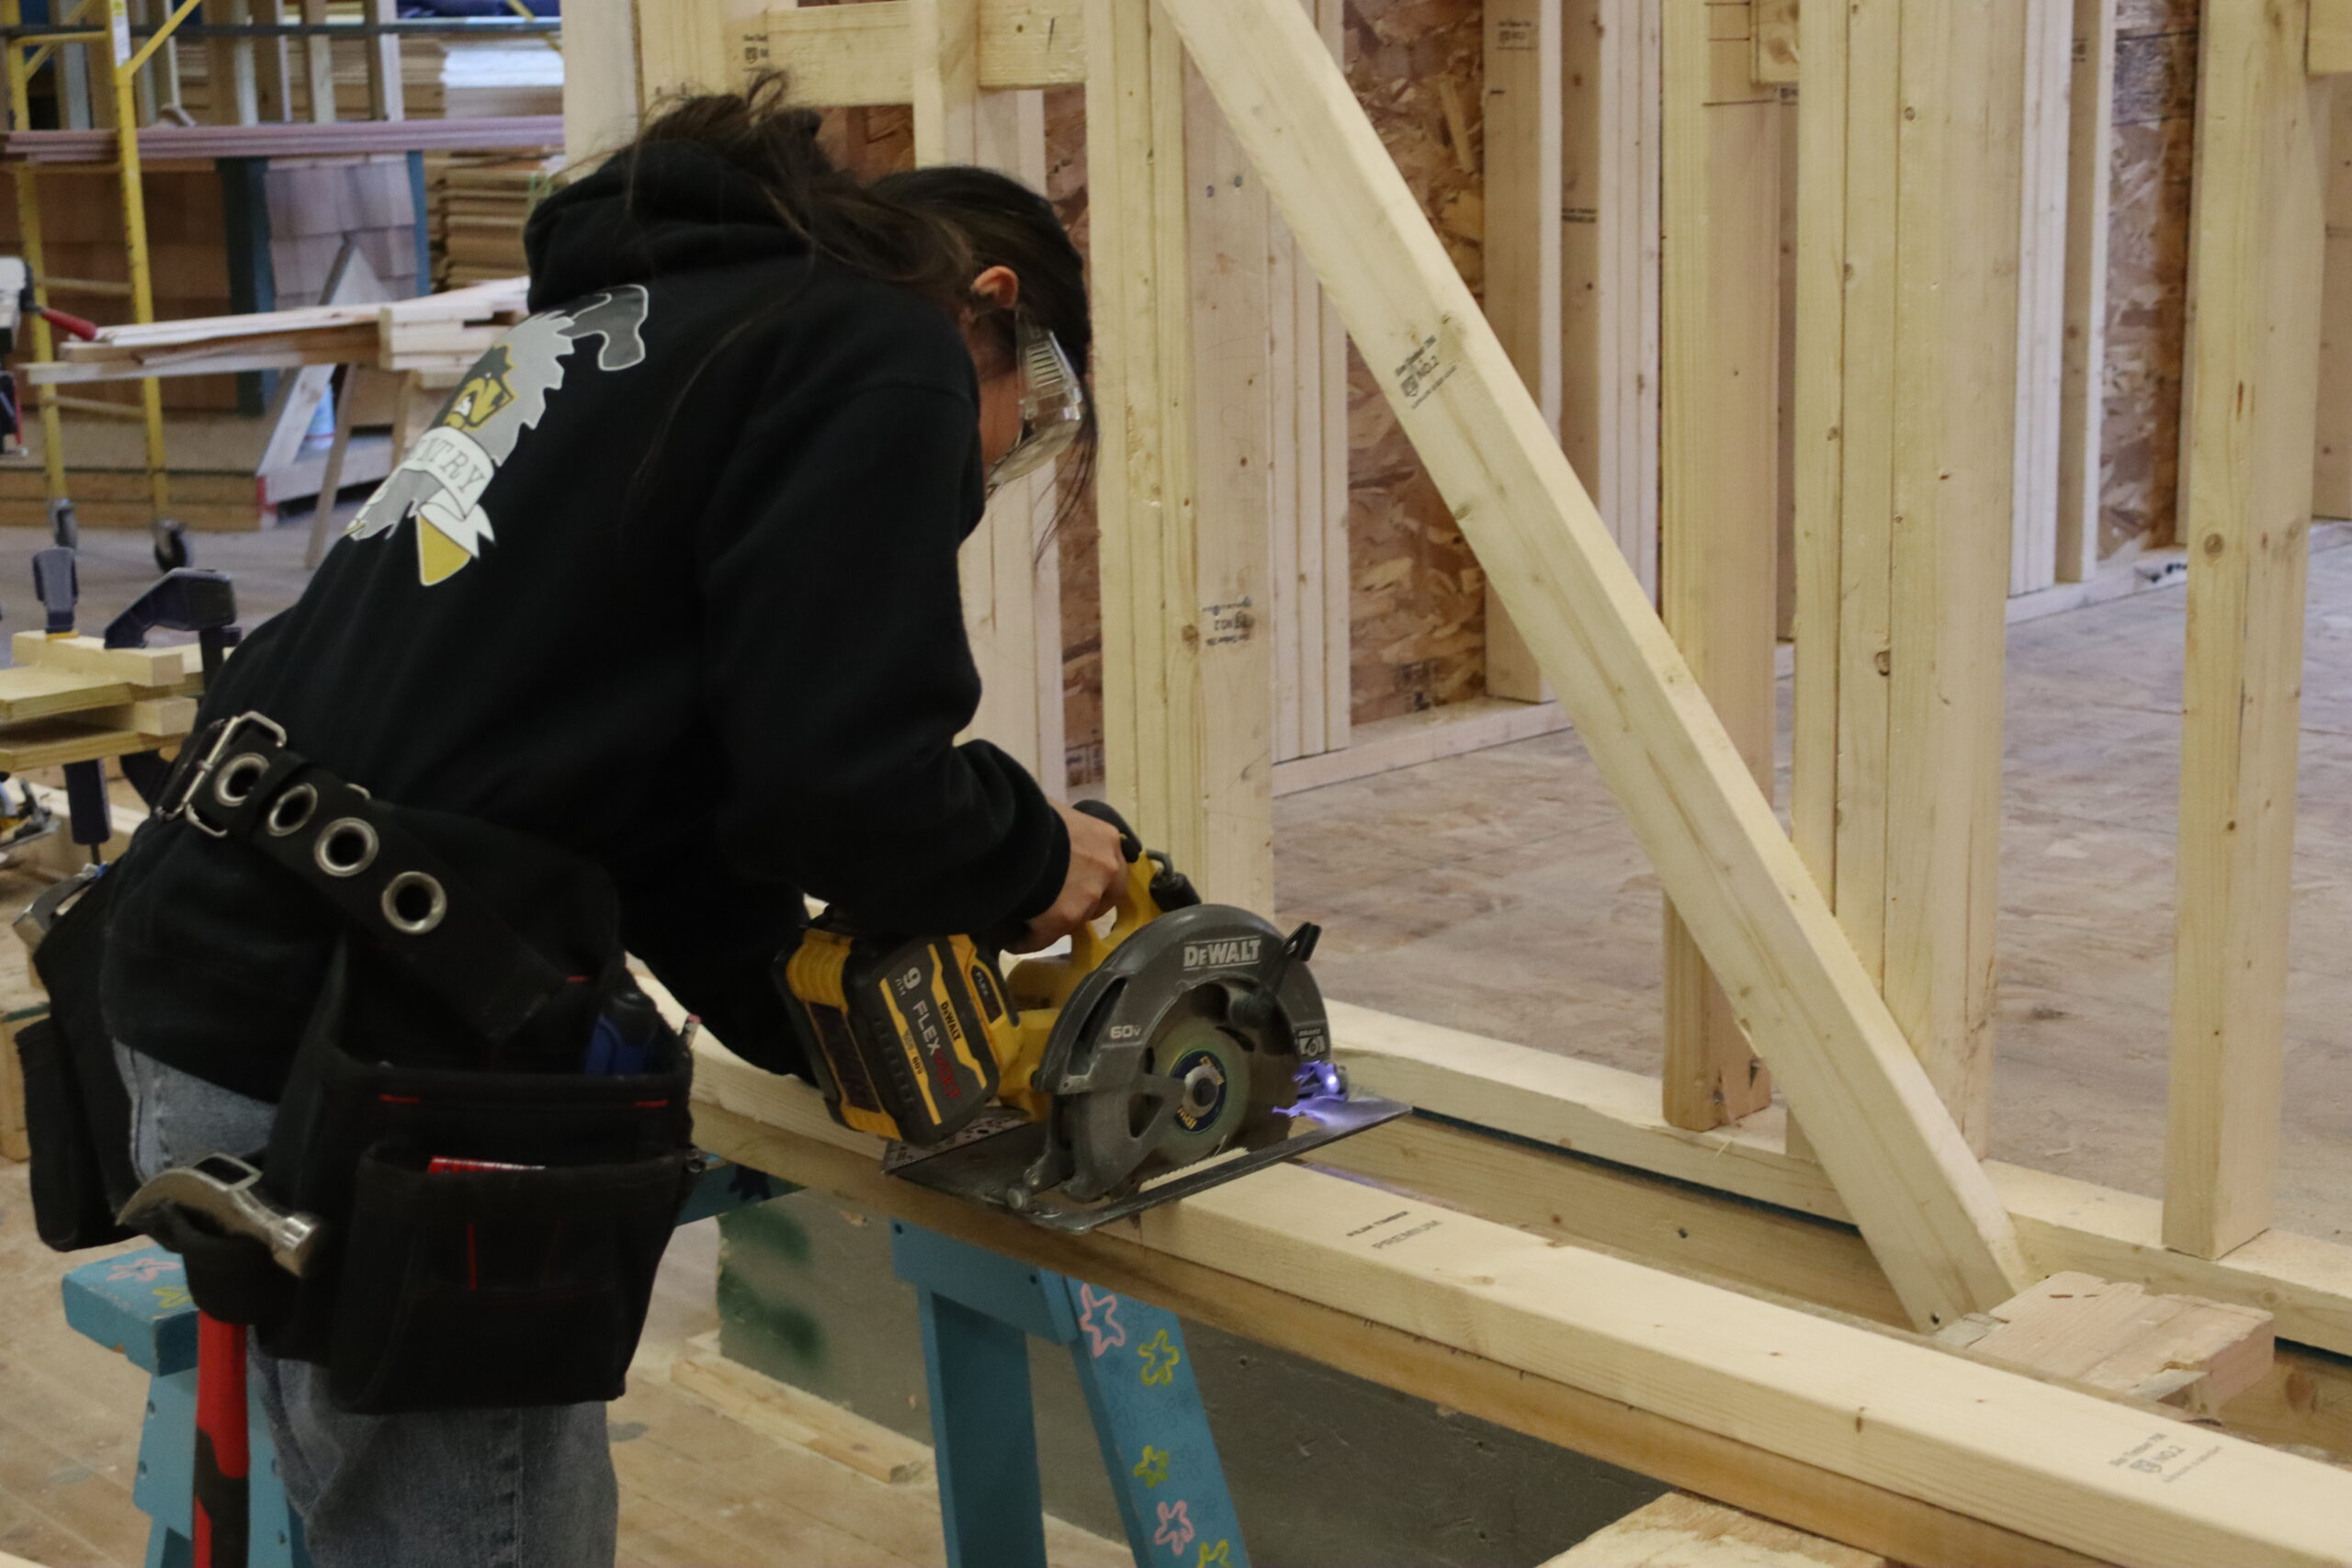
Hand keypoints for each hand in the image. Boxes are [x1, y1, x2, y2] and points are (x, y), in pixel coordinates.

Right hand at [1007, 801, 1129, 951]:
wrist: (1010, 830)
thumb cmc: (1028, 813)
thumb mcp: (1054, 814)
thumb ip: (1064, 832)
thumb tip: (1049, 839)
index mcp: (1106, 839)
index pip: (1111, 869)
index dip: (1093, 879)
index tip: (1073, 884)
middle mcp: (1107, 868)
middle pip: (1103, 899)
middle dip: (1082, 907)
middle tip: (1056, 907)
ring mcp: (1089, 895)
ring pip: (1075, 920)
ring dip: (1055, 924)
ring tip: (1028, 922)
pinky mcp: (1065, 917)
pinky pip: (1045, 937)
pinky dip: (1029, 940)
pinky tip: (1012, 939)